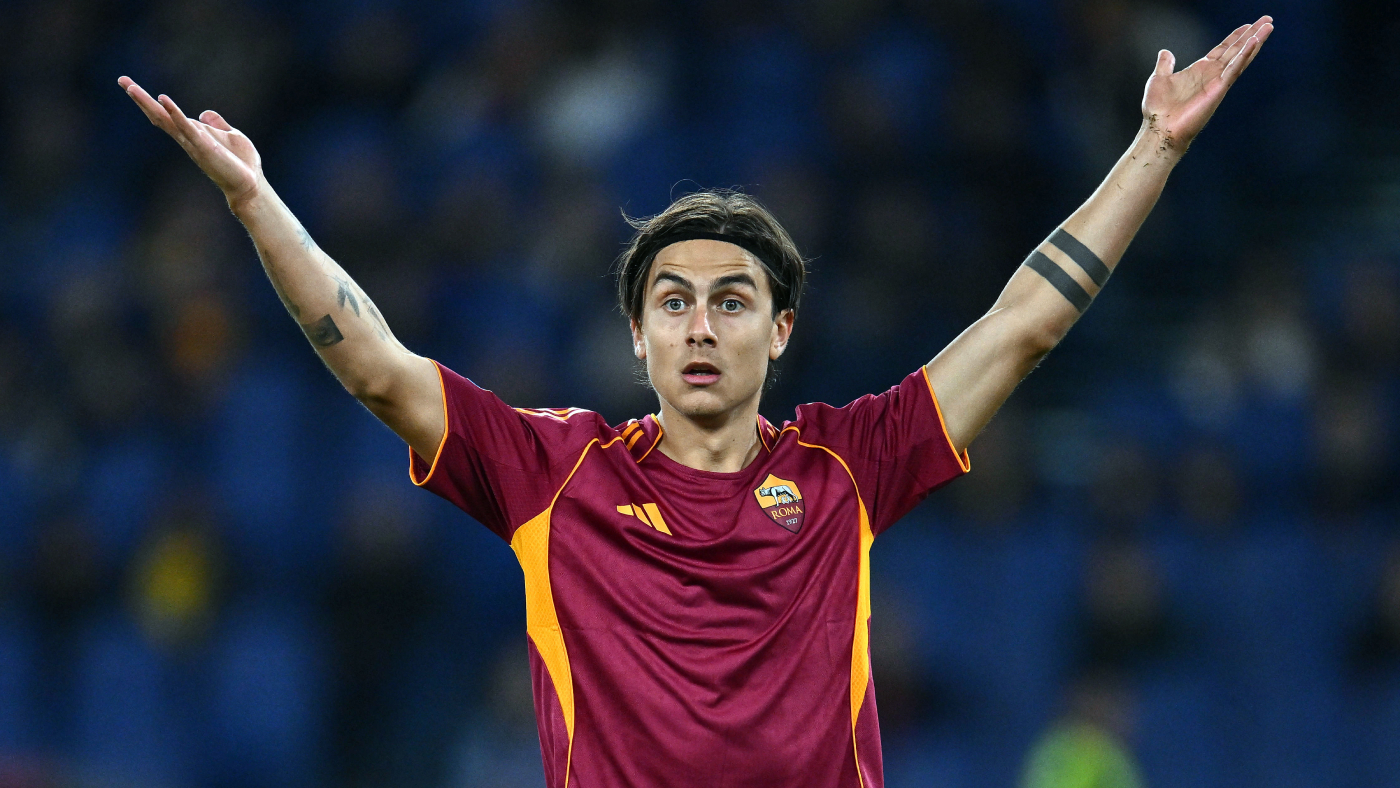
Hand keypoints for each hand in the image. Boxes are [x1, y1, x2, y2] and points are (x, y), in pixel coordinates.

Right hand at [118, 76, 263, 205]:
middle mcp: (187, 137)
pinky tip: (163, 100)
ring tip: (131, 88)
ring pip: (166, 120)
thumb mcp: (230, 136)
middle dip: (141, 99)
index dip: (149, 101)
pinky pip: (187, 127)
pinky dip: (175, 113)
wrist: (250, 184)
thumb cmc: (240, 163)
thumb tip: (204, 114)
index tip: (130, 85)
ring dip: (148, 103)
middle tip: (122, 80)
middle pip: (158, 115)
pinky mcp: (204, 147)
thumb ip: (216, 125)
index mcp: (192, 133)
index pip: (166, 114)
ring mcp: (193, 142)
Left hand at [1140, 16, 1273, 152]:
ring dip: (1255, 40)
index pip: (1223, 49)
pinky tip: (1254, 43)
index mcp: (1201, 70)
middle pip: (1237, 49)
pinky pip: (1234, 69)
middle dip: (1252, 34)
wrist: (1159, 128)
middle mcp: (1212, 74)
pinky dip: (1244, 55)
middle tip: (1267, 19)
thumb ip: (1165, 64)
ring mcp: (1217, 82)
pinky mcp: (1219, 89)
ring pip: (1241, 56)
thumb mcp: (1159, 79)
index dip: (1236, 36)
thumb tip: (1165, 52)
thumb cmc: (1158, 109)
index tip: (1248, 25)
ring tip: (1268, 26)